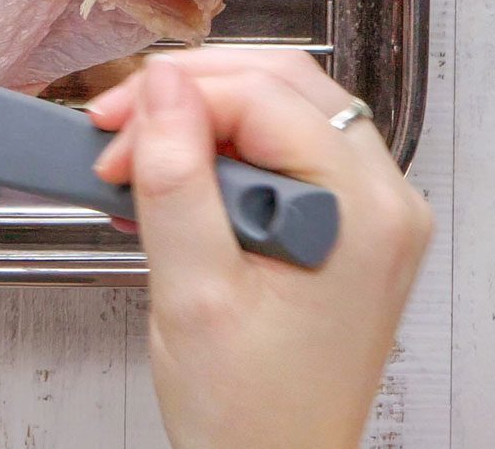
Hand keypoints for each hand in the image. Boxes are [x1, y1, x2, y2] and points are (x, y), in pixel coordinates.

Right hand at [86, 51, 432, 448]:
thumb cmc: (249, 410)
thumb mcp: (194, 292)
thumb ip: (176, 180)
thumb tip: (159, 89)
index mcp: (364, 212)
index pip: (264, 96)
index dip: (175, 99)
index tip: (109, 132)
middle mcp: (384, 201)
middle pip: (281, 84)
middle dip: (186, 95)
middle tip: (114, 134)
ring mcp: (371, 212)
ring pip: (280, 108)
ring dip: (200, 119)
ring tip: (138, 166)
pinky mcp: (346, 224)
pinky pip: (283, 148)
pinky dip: (221, 151)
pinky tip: (175, 186)